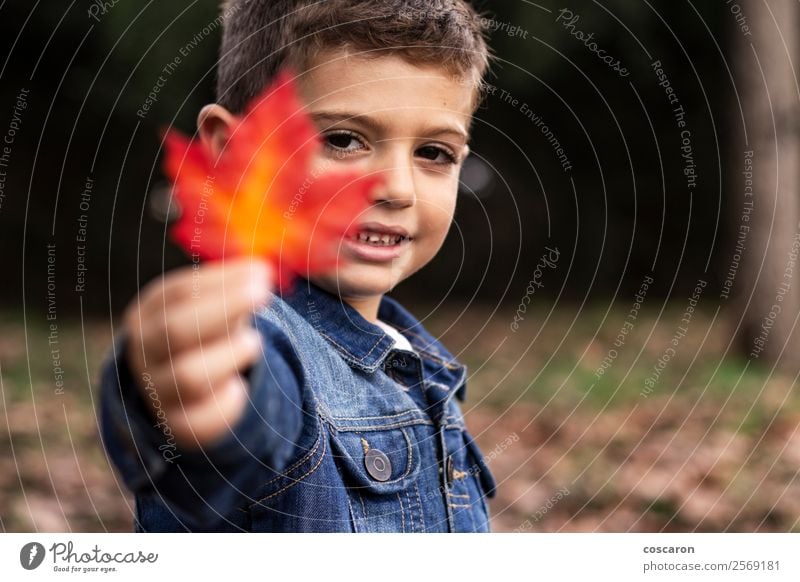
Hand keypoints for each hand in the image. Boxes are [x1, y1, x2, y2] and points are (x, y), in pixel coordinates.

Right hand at [123, 258, 270, 447]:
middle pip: (177, 329)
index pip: (179, 292)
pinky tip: (239, 386)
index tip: (262, 271)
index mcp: (147, 315)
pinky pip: (203, 419)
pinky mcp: (177, 426)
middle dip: (225, 307)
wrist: (178, 393)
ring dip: (228, 355)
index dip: (223, 281)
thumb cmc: (203, 337)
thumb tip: (262, 272)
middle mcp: (145, 352)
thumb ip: (231, 292)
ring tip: (254, 341)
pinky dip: (228, 400)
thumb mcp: (210, 310)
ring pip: (189, 376)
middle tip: (263, 294)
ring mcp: (157, 390)